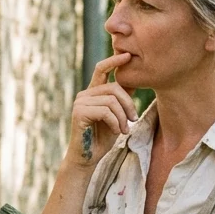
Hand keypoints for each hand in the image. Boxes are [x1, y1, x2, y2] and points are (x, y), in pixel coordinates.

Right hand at [64, 53, 137, 167]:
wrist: (88, 158)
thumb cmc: (103, 137)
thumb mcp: (117, 115)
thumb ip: (121, 98)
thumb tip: (135, 80)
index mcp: (93, 92)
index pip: (102, 69)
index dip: (114, 61)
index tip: (128, 55)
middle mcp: (84, 94)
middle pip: (114, 88)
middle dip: (128, 104)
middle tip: (133, 119)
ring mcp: (80, 103)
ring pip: (112, 101)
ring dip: (122, 117)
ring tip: (123, 129)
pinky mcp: (79, 113)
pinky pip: (105, 111)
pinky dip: (115, 123)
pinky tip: (116, 132)